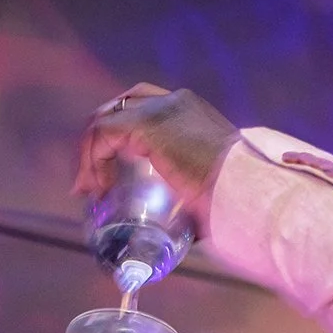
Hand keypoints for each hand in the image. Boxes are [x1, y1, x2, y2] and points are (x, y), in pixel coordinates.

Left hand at [75, 84, 240, 236]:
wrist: (244, 190)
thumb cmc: (235, 198)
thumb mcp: (210, 186)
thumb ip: (195, 195)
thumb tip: (191, 230)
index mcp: (189, 112)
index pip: (142, 109)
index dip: (120, 135)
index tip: (110, 172)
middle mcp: (172, 102)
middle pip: (120, 106)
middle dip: (99, 140)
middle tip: (90, 179)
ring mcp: (159, 110)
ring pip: (105, 120)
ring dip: (90, 154)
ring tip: (87, 188)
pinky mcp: (146, 124)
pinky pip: (102, 133)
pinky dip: (92, 159)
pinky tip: (97, 185)